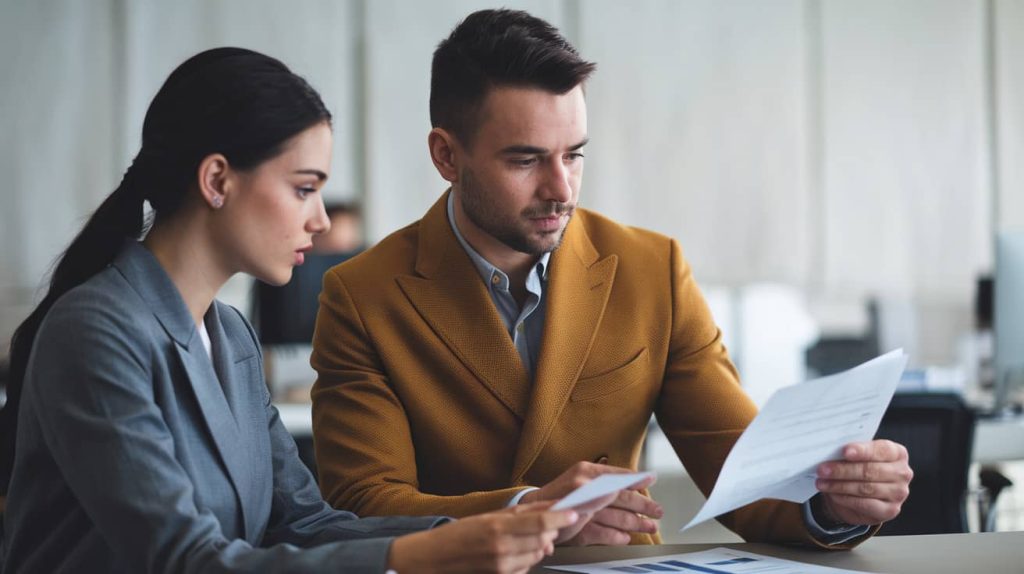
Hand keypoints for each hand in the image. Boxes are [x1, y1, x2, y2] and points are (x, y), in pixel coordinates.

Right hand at [387, 502, 576, 573]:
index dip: (561, 518)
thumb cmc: (459, 534)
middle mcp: (502, 548)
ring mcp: (502, 566)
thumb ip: (521, 513)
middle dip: (550, 530)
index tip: (574, 513)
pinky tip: (518, 551)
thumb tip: (550, 507)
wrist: (434, 559)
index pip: (540, 522)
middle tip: (547, 523)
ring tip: (528, 536)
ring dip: (540, 544)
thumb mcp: (489, 516)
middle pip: (543, 538)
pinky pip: (527, 567)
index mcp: (498, 526)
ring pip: (538, 554)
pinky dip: (529, 558)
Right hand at [520, 461, 662, 545]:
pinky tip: (627, 538)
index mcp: (587, 471)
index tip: (652, 479)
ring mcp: (582, 507)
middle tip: (658, 510)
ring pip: (617, 516)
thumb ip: (602, 478)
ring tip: (649, 527)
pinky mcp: (578, 527)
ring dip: (636, 523)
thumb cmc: (562, 493)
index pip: (618, 475)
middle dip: (644, 504)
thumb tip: (628, 480)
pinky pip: (604, 533)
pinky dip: (617, 536)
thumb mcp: (580, 477)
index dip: (637, 479)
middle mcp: (585, 486)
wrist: (533, 507)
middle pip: (622, 496)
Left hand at [815, 440, 912, 524]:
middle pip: (870, 470)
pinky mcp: (890, 510)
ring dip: (839, 485)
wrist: (862, 494)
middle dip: (843, 470)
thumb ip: (851, 452)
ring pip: (865, 488)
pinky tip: (832, 494)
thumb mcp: (858, 457)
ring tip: (822, 482)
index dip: (862, 450)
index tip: (844, 451)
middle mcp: (902, 473)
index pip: (881, 450)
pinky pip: (864, 504)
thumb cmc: (859, 468)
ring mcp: (899, 493)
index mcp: (897, 453)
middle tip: (822, 469)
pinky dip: (845, 498)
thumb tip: (830, 452)